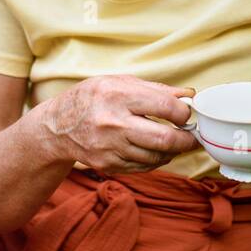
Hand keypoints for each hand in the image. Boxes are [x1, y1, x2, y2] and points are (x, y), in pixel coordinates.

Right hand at [41, 75, 198, 173]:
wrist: (57, 126)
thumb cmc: (92, 98)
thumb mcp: (119, 82)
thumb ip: (156, 89)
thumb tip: (188, 95)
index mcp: (118, 96)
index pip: (165, 107)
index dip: (183, 113)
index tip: (186, 114)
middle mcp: (113, 123)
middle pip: (164, 139)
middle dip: (186, 140)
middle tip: (193, 137)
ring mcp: (110, 148)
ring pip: (156, 157)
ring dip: (172, 152)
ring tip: (174, 142)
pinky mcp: (108, 165)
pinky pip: (143, 168)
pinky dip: (155, 160)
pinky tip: (156, 151)